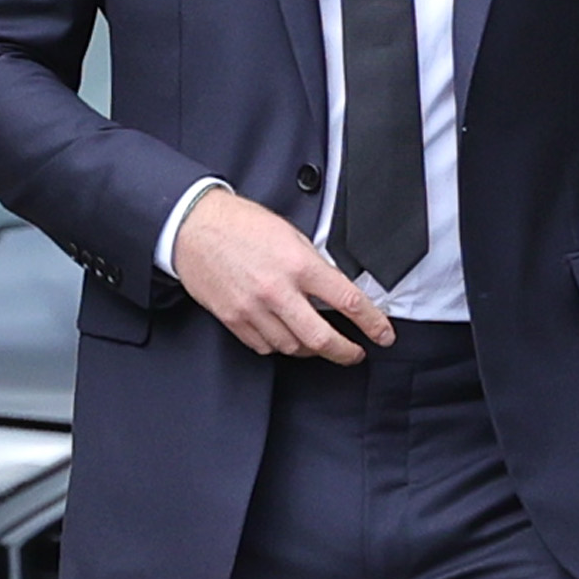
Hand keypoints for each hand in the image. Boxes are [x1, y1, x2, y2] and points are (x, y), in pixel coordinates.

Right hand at [171, 187, 381, 363]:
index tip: (383, 335)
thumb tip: (335, 293)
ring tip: (317, 342)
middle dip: (345, 352)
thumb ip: (314, 266)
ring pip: (293, 347)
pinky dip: (280, 345)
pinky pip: (264, 346)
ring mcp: (254, 309)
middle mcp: (278, 290)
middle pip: (321, 339)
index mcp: (299, 264)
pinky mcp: (234, 319)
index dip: (373, 324)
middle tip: (354, 354)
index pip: (348, 302)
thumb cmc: (242, 225)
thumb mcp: (291, 235)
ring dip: (311, 349)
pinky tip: (285, 335)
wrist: (195, 227)